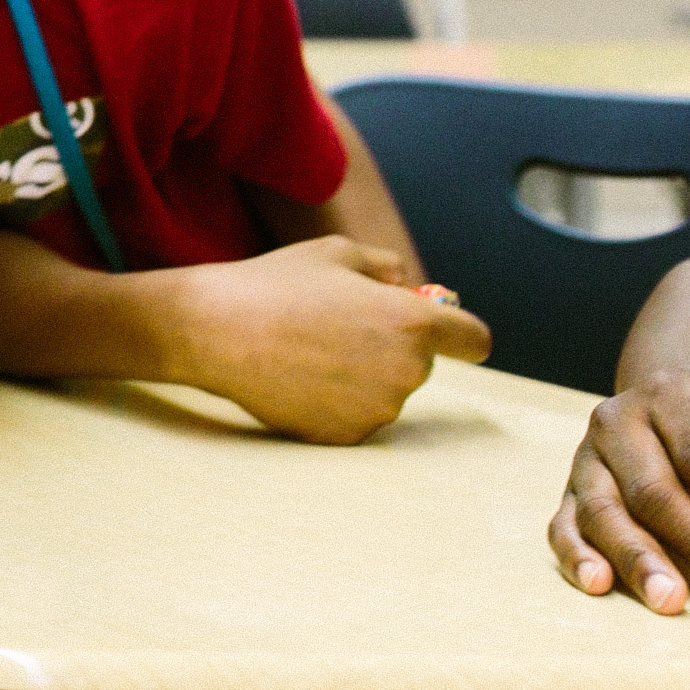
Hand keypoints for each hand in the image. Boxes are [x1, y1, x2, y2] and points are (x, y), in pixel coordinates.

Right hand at [170, 235, 492, 444]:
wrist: (217, 330)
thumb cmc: (277, 283)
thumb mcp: (336, 253)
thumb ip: (386, 267)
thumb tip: (407, 286)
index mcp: (411, 323)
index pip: (473, 339)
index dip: (463, 333)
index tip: (454, 336)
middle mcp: (405, 373)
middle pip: (421, 363)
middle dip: (394, 347)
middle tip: (342, 326)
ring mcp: (377, 410)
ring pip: (387, 391)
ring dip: (365, 375)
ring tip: (311, 350)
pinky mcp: (347, 436)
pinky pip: (357, 415)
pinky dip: (338, 400)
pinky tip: (300, 376)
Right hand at [548, 369, 689, 613]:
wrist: (668, 407)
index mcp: (670, 395)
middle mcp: (617, 421)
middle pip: (655, 490)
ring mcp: (586, 458)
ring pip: (604, 511)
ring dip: (638, 559)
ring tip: (671, 601)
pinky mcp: (567, 492)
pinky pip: (562, 525)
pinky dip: (576, 555)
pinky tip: (598, 584)